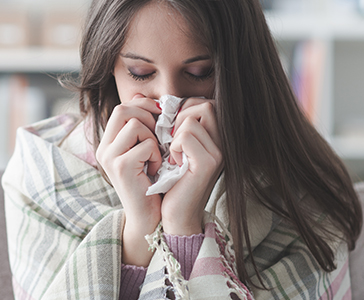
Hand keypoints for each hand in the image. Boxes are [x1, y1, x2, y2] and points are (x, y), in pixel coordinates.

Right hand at [95, 94, 161, 265]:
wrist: (149, 217)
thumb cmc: (152, 183)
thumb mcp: (145, 150)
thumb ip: (143, 127)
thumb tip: (145, 98)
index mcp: (108, 142)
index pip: (122, 107)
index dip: (144, 106)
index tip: (160, 117)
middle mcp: (104, 148)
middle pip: (124, 109)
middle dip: (148, 117)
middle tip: (160, 136)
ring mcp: (109, 157)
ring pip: (136, 124)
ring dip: (153, 138)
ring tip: (155, 157)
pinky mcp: (120, 167)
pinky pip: (146, 144)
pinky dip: (157, 155)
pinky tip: (156, 170)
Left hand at [161, 97, 222, 235]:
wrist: (174, 215)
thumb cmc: (169, 182)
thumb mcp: (169, 148)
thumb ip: (168, 124)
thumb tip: (140, 96)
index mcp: (216, 138)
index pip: (204, 103)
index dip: (182, 110)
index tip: (170, 132)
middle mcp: (223, 143)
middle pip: (204, 104)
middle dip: (180, 118)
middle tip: (170, 141)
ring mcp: (219, 152)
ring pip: (192, 118)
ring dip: (174, 135)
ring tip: (173, 155)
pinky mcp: (209, 163)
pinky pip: (187, 135)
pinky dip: (174, 147)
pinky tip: (173, 163)